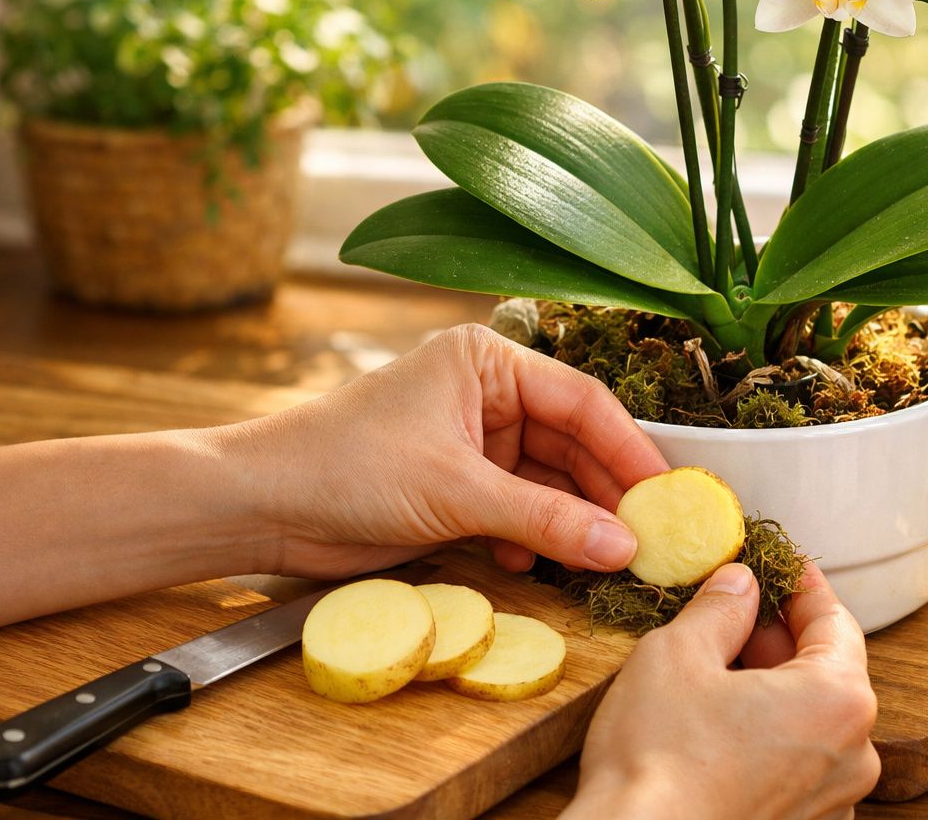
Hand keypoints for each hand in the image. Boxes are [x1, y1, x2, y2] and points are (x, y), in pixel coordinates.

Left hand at [216, 323, 667, 577]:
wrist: (259, 507)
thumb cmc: (345, 466)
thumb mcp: (457, 492)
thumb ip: (545, 521)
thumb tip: (622, 546)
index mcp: (488, 363)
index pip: (583, 402)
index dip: (630, 450)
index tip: (668, 494)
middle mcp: (487, 395)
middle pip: (572, 444)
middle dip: (605, 493)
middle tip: (649, 536)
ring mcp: (473, 443)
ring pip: (548, 483)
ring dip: (571, 523)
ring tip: (605, 559)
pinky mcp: (457, 487)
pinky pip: (519, 511)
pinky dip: (533, 538)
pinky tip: (541, 563)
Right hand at [566, 562, 880, 819]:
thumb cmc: (657, 759)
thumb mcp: (678, 654)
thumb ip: (720, 609)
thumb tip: (739, 585)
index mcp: (840, 701)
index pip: (835, 622)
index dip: (803, 587)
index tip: (784, 566)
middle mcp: (853, 757)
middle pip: (828, 674)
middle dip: (783, 638)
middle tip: (740, 608)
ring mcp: (831, 804)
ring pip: (811, 723)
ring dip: (774, 689)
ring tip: (722, 664)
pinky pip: (796, 767)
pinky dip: (769, 737)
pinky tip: (722, 723)